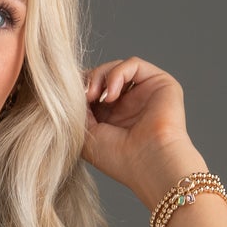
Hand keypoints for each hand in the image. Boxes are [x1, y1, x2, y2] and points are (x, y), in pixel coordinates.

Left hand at [80, 55, 205, 208]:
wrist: (149, 162)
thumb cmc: (119, 158)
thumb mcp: (86, 135)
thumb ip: (76, 112)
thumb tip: (69, 90)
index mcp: (112, 118)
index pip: (93, 91)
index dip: (79, 89)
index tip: (67, 100)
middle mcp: (129, 104)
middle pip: (103, 76)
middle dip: (88, 82)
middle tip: (82, 97)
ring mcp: (144, 92)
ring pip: (117, 68)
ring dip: (99, 76)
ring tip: (93, 96)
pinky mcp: (159, 82)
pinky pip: (134, 64)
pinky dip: (117, 73)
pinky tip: (111, 94)